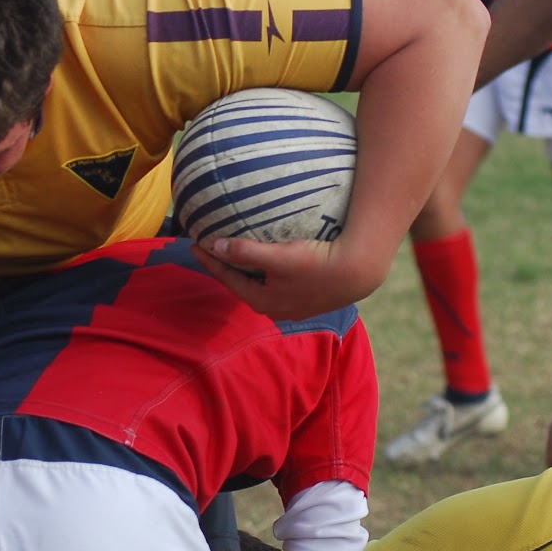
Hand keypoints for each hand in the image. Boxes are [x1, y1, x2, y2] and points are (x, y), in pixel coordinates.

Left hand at [190, 235, 376, 319]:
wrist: (356, 273)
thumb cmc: (315, 265)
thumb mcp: (276, 258)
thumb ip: (244, 252)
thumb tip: (215, 246)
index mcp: (263, 301)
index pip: (227, 278)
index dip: (210, 260)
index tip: (194, 243)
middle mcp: (275, 307)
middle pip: (241, 282)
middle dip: (225, 265)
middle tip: (210, 246)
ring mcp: (292, 304)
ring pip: (259, 282)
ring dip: (245, 267)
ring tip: (234, 250)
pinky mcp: (306, 295)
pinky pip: (275, 280)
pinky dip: (264, 268)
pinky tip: (267, 257)